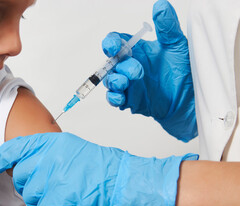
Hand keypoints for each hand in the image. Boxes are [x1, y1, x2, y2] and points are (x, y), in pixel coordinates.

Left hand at [0, 132, 197, 205]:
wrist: (124, 185)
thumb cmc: (103, 169)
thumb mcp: (74, 149)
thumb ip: (50, 153)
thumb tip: (30, 162)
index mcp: (54, 143)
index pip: (17, 148)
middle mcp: (50, 159)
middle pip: (22, 176)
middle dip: (30, 185)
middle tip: (47, 187)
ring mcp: (52, 180)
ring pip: (31, 197)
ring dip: (43, 201)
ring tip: (62, 197)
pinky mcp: (57, 202)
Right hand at [102, 0, 196, 141]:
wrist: (191, 99)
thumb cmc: (184, 72)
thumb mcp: (178, 46)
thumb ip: (167, 27)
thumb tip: (161, 5)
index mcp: (138, 50)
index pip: (116, 42)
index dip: (110, 43)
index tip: (114, 46)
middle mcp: (130, 66)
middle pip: (112, 62)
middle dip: (120, 66)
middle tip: (137, 71)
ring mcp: (129, 84)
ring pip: (110, 81)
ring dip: (114, 81)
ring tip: (126, 82)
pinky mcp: (130, 100)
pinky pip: (114, 99)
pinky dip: (113, 98)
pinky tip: (121, 97)